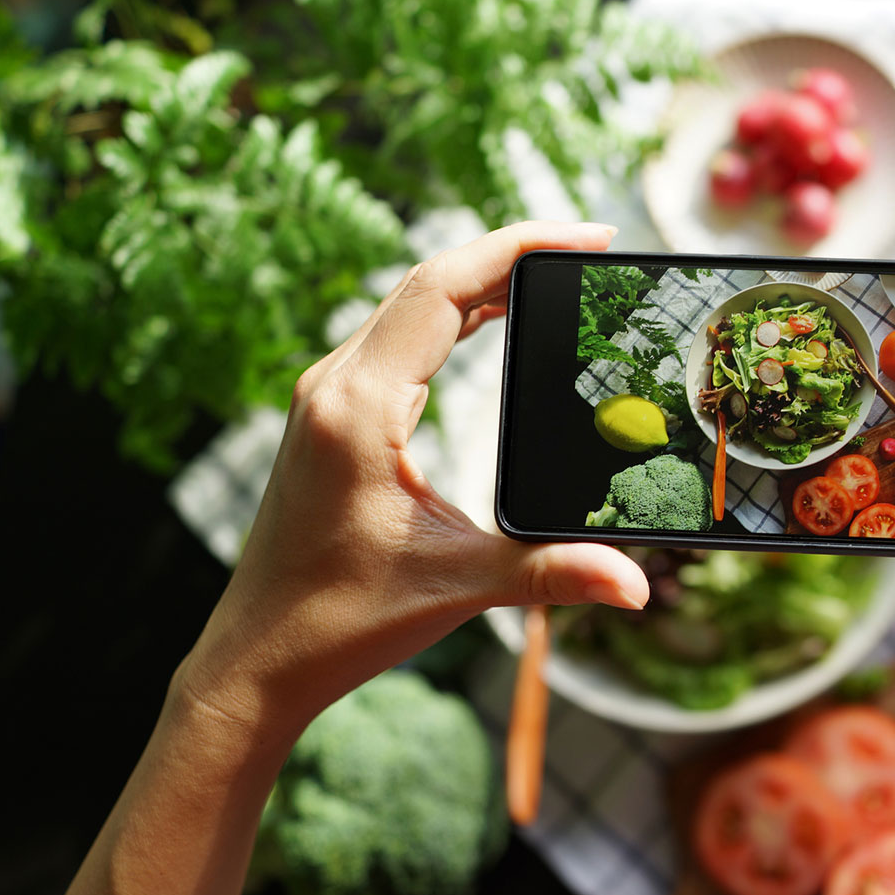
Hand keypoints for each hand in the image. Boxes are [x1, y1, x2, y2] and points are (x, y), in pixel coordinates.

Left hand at [175, 221, 648, 738]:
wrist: (256, 658)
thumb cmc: (339, 621)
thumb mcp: (458, 587)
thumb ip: (553, 575)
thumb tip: (638, 584)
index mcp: (360, 408)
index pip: (443, 289)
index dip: (518, 248)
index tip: (586, 236)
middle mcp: (334, 386)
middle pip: (427, 280)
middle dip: (510, 252)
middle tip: (589, 246)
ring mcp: (326, 397)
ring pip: (408, 304)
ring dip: (479, 279)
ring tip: (554, 272)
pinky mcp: (330, 416)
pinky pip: (396, 337)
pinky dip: (450, 315)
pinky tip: (490, 319)